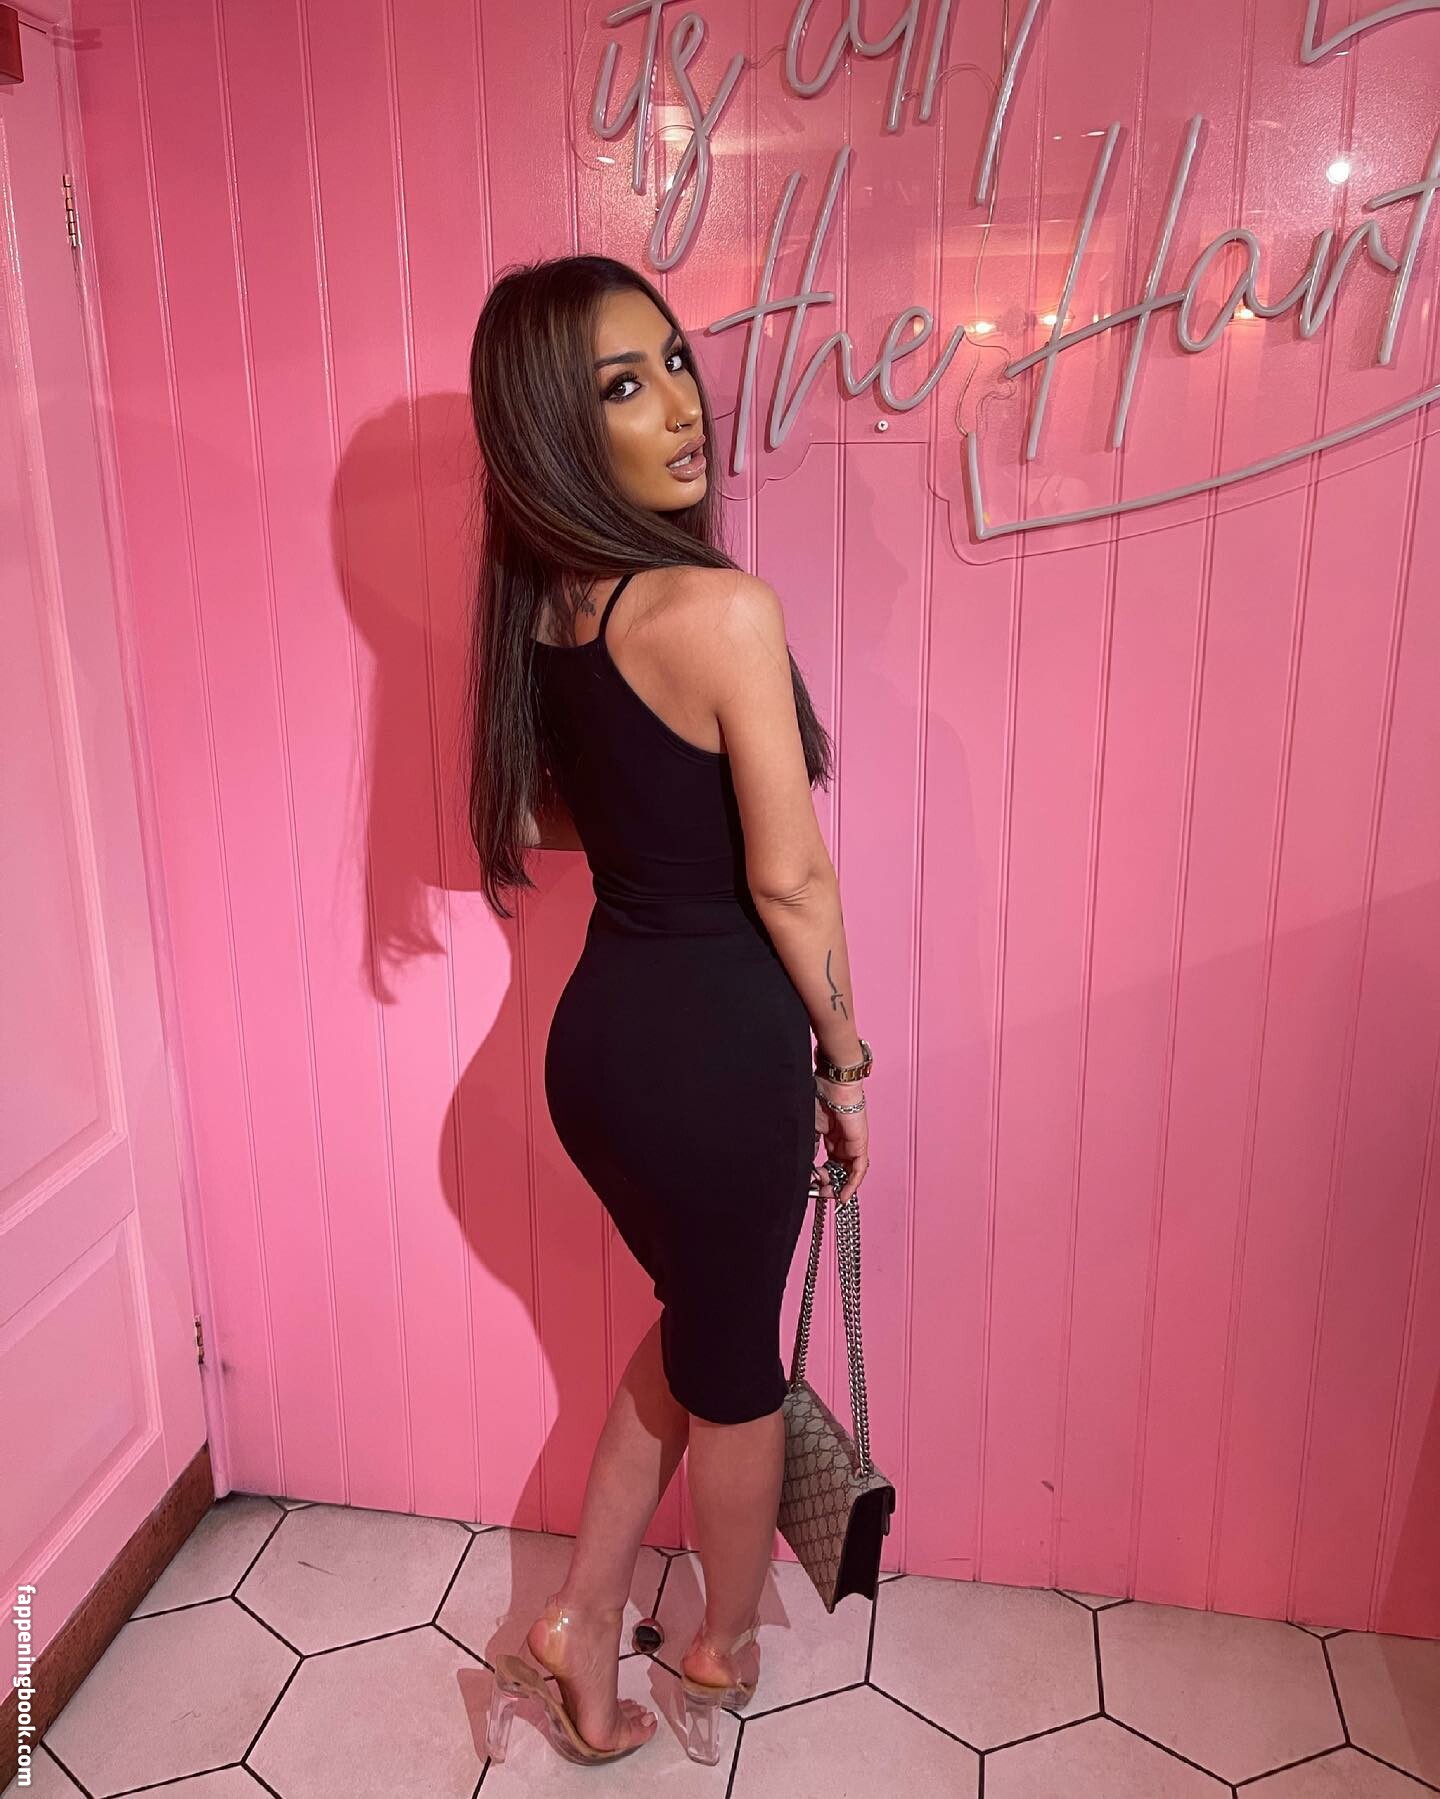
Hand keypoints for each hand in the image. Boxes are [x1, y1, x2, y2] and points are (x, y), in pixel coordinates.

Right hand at [814, 1075, 867, 1206]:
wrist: (833, 1086)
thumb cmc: (819, 1099)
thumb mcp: (808, 1128)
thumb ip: (807, 1148)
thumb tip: (800, 1166)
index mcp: (829, 1137)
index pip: (826, 1163)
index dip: (818, 1177)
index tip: (809, 1185)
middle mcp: (841, 1143)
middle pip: (836, 1171)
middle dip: (826, 1184)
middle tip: (816, 1191)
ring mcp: (852, 1145)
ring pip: (847, 1173)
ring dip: (837, 1186)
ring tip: (825, 1193)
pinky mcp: (860, 1146)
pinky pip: (858, 1171)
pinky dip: (851, 1185)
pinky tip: (842, 1195)